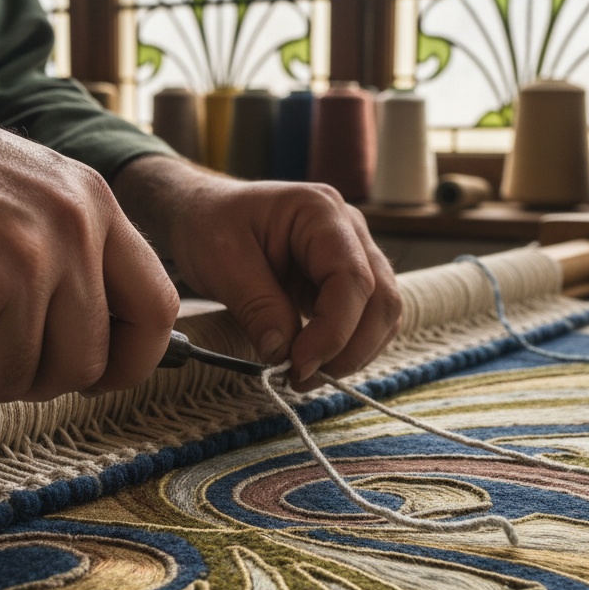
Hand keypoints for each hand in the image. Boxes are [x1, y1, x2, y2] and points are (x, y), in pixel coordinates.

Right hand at [0, 48, 178, 400]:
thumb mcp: (34, 196)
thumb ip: (76, 261)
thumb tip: (100, 353)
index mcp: (97, 208)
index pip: (157, 310)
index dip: (132, 360)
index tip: (98, 374)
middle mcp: (72, 232)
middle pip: (85, 364)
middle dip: (32, 375)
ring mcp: (23, 261)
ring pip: (18, 378)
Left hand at [115, 156, 400, 387]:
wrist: (205, 214)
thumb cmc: (210, 224)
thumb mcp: (222, 261)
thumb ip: (257, 307)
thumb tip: (283, 354)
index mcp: (320, 211)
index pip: (352, 278)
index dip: (333, 330)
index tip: (299, 364)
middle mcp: (350, 229)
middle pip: (381, 299)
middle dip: (349, 349)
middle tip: (301, 378)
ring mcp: (356, 254)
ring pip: (383, 315)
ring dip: (352, 354)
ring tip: (304, 375)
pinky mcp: (348, 281)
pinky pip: (367, 321)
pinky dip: (348, 348)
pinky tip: (313, 362)